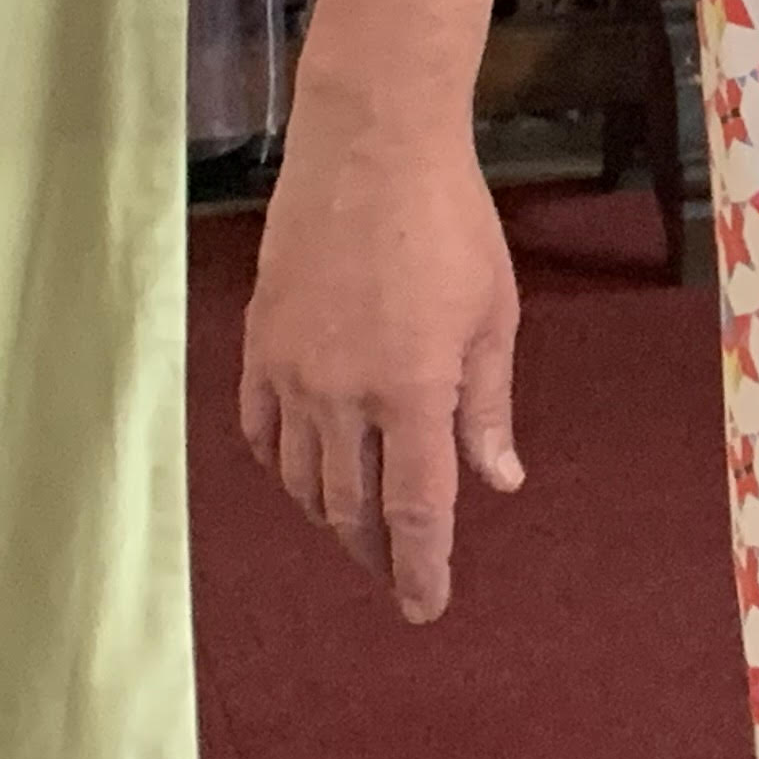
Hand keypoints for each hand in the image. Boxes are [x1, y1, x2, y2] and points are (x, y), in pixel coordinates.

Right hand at [240, 0, 519, 623]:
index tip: (425, 608)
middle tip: (395, 572)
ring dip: (332, 513)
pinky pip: (261, 431)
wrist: (371, 149)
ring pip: (302, 477)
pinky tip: (304, 471)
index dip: (420, 568)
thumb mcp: (493, 315)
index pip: (414, 510)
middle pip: (350, 506)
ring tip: (357, 529)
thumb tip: (499, 482)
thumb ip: (487, 407)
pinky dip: (283, 465)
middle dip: (374, 550)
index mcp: (411, 391)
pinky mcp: (259, 344)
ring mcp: (291, 371)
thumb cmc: (451, 225)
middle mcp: (342, 394)